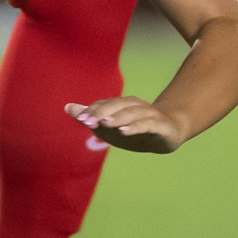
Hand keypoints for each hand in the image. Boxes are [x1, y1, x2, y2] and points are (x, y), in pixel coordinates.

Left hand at [65, 97, 186, 153]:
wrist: (170, 132)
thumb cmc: (136, 128)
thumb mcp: (112, 126)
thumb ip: (91, 117)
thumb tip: (67, 107)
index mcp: (123, 104)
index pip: (105, 105)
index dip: (93, 110)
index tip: (80, 118)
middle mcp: (136, 106)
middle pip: (117, 105)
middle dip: (101, 112)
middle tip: (87, 121)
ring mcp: (150, 114)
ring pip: (132, 114)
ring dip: (117, 118)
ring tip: (104, 124)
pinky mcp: (161, 126)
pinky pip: (147, 124)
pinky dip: (135, 127)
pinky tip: (124, 132)